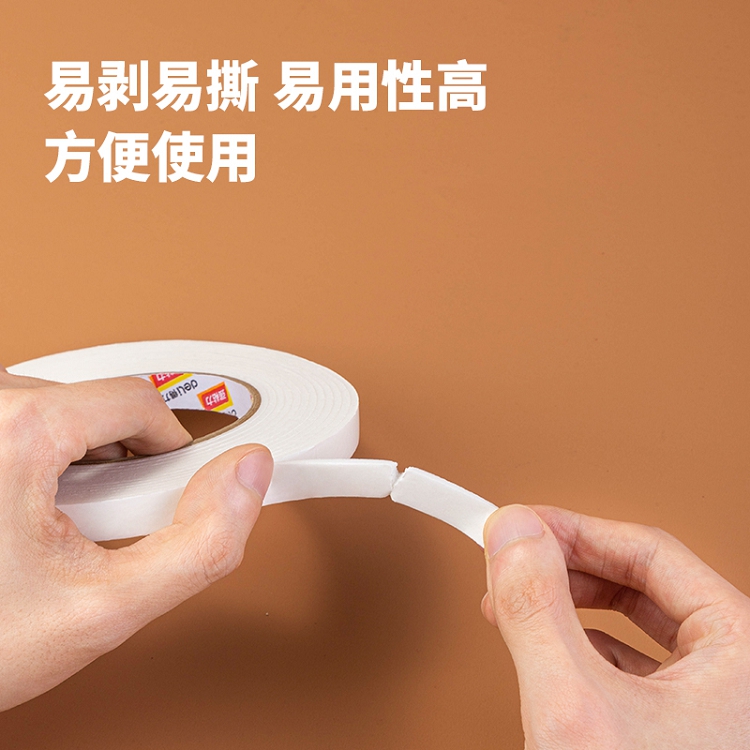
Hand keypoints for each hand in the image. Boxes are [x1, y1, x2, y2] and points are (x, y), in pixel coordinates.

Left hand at [0, 372, 272, 709]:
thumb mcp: (108, 608)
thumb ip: (203, 543)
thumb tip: (246, 479)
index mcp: (17, 433)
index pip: (139, 398)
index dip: (173, 447)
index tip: (172, 485)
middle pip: (97, 401)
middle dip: (121, 460)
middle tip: (102, 520)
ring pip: (59, 407)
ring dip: (78, 458)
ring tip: (60, 520)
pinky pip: (19, 419)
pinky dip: (41, 456)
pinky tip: (29, 509)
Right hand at [482, 504, 749, 748]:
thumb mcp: (575, 707)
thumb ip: (540, 611)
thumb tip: (514, 534)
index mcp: (743, 652)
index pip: (649, 551)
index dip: (573, 531)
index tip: (521, 525)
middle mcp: (734, 675)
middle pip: (640, 582)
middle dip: (564, 568)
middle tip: (514, 559)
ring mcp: (708, 706)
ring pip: (632, 623)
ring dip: (566, 606)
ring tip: (520, 603)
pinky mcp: (677, 732)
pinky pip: (627, 666)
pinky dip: (578, 648)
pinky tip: (547, 649)